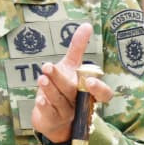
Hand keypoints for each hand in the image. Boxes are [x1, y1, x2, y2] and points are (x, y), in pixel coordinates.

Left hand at [31, 23, 112, 143]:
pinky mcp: (53, 119)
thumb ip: (78, 48)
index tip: (89, 80)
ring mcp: (67, 113)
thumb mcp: (71, 67)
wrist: (52, 116)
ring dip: (50, 90)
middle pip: (73, 92)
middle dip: (61, 80)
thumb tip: (86, 25)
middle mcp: (80, 103)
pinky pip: (50, 114)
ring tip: (41, 77)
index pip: (104, 95)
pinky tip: (39, 99)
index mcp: (89, 92)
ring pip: (60, 102)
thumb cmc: (65, 87)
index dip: (99, 89)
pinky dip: (45, 106)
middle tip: (48, 66)